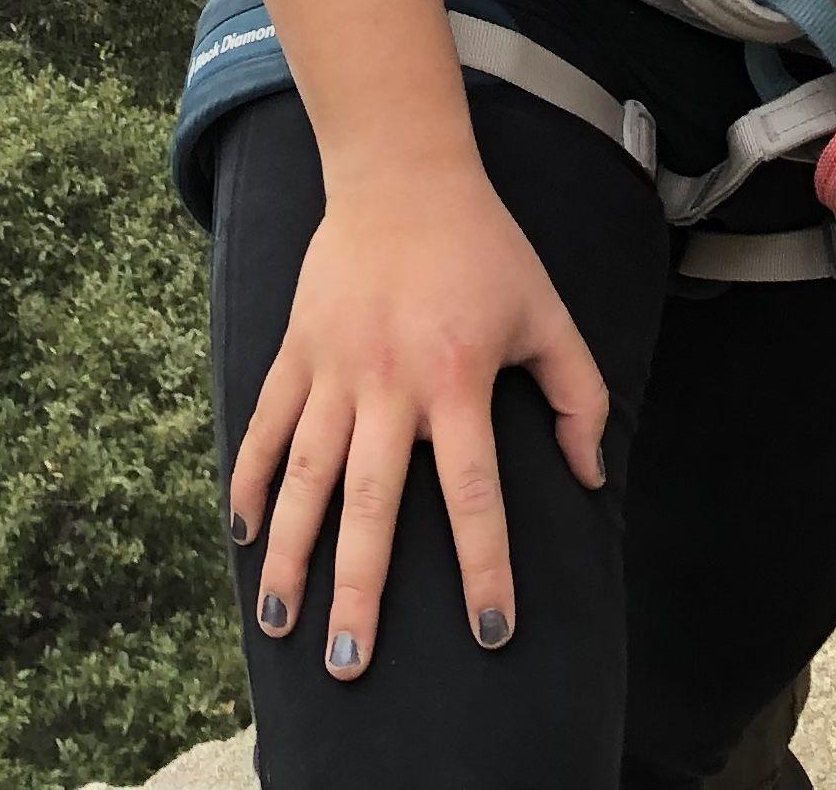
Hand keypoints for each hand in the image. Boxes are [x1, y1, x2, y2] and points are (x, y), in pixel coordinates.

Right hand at [229, 154, 610, 678]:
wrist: (402, 172)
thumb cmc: (484, 246)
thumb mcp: (547, 311)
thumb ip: (579, 394)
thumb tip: (589, 477)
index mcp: (457, 378)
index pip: (472, 493)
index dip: (485, 567)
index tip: (491, 632)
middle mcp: (390, 382)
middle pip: (370, 503)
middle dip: (359, 589)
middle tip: (350, 663)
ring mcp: (336, 366)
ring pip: (306, 475)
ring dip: (291, 552)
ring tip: (281, 622)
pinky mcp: (297, 348)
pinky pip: (268, 424)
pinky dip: (252, 478)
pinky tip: (245, 533)